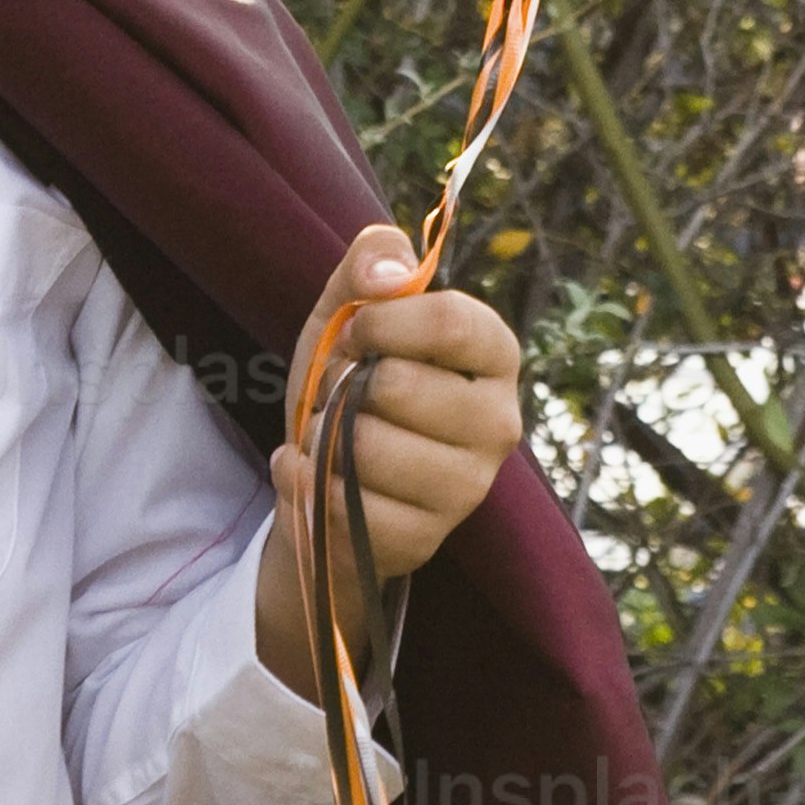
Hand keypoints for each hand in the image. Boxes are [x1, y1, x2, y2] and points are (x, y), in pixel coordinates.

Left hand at [254, 225, 523, 701]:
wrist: (323, 477)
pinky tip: (310, 476)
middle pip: (400, 385)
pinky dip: (306, 485)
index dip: (382, 322)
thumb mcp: (349, 311)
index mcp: (494, 355)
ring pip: (367, 448)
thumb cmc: (349, 382)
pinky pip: (347, 506)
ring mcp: (466, 488)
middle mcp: (498, 422)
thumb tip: (385, 279)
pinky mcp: (426, 540)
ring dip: (321, 437)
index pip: (453, 321)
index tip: (352, 331)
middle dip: (342, 384)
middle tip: (339, 393)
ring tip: (328, 436)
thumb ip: (372, 264)